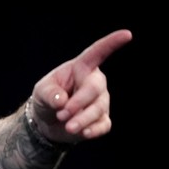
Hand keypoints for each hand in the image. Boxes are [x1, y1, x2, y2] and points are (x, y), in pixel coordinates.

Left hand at [30, 29, 132, 143]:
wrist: (47, 122)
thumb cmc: (47, 99)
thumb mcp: (40, 92)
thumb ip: (48, 93)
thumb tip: (61, 101)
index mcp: (81, 68)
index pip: (97, 52)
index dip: (111, 43)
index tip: (127, 35)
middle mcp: (95, 82)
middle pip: (95, 89)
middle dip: (79, 102)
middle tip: (62, 114)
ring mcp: (101, 101)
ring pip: (98, 109)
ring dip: (82, 119)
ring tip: (68, 126)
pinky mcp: (102, 119)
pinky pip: (103, 125)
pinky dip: (93, 130)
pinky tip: (84, 133)